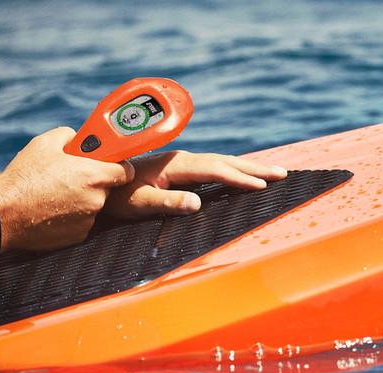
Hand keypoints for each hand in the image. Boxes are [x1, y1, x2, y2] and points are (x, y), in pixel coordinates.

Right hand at [0, 127, 133, 250]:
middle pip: (107, 189)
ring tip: (56, 195)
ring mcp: (89, 220)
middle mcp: (96, 200)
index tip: (110, 166)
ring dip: (82, 200)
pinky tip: (53, 210)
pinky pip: (82, 222)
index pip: (126, 172)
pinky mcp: (79, 236)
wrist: (3, 214)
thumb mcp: (43, 144)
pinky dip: (72, 217)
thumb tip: (79, 138)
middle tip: (71, 179)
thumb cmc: (23, 178)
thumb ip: (68, 136)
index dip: (119, 167)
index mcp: (94, 176)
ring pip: (94, 206)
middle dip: (94, 183)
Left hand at [103, 151, 287, 218]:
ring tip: (273, 173)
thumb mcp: (139, 204)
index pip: (215, 170)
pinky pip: (216, 167)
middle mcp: (183, 159)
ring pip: (223, 163)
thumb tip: (197, 203)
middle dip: (255, 169)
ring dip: (248, 168)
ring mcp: (183, 162)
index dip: (239, 178)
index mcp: (176, 164)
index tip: (262, 185)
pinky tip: (245, 176)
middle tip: (282, 174)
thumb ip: (167, 203)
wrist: (99, 181)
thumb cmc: (117, 197)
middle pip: (226, 162)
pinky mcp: (182, 169)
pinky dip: (235, 170)